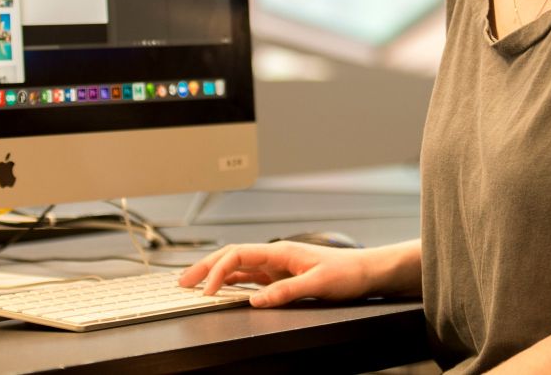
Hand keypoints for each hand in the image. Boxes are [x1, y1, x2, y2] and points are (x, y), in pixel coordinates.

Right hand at [177, 241, 376, 307]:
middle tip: (183, 281)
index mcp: (281, 251)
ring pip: (238, 267)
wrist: (367, 271)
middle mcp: (276, 256)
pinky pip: (251, 278)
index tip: (206, 290)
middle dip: (205, 267)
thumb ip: (286, 291)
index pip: (238, 255)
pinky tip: (223, 290)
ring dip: (216, 274)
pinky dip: (233, 283)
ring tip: (195, 285)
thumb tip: (255, 300)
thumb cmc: (347, 272)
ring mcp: (277, 266)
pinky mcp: (282, 277)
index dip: (217, 271)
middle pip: (231, 257)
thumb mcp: (317, 284)